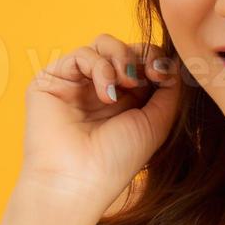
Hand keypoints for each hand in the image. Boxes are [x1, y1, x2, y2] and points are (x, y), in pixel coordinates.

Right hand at [18, 34, 180, 207]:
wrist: (78, 180)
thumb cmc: (117, 160)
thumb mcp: (158, 122)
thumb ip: (170, 89)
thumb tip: (172, 62)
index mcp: (127, 100)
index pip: (144, 61)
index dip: (156, 59)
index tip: (162, 73)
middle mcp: (101, 89)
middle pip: (125, 48)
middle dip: (140, 56)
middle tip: (147, 76)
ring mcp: (76, 83)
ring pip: (103, 44)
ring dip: (121, 58)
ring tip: (126, 83)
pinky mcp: (52, 80)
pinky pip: (81, 54)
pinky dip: (99, 67)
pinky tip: (105, 94)